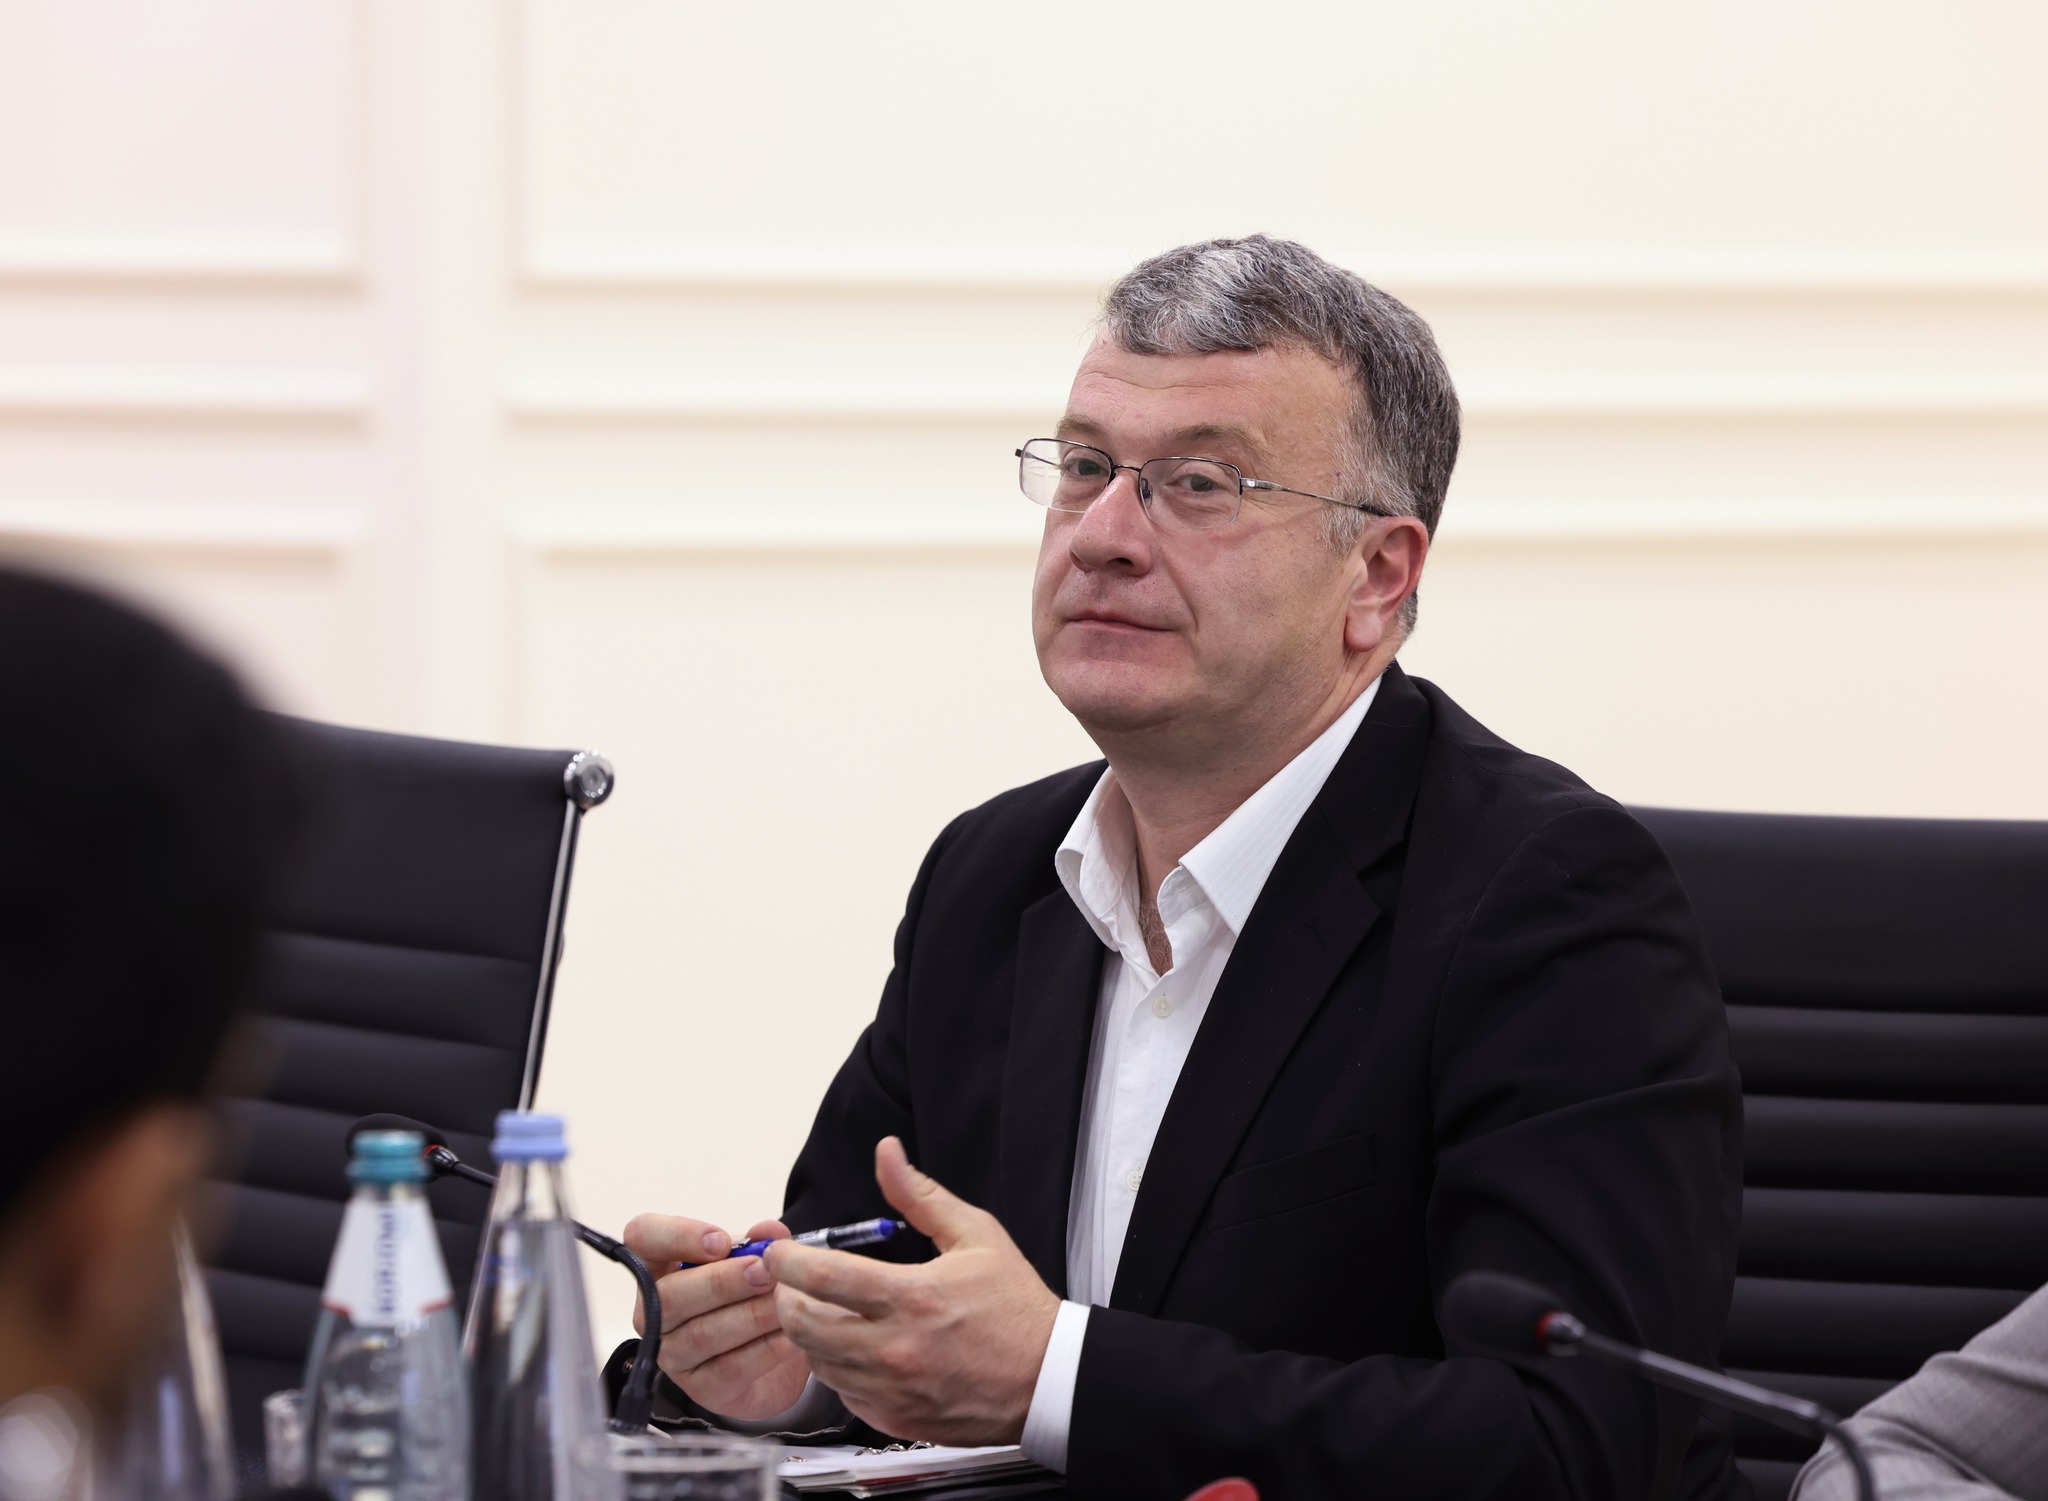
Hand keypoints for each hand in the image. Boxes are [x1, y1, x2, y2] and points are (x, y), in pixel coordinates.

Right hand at [622, 1213, 812, 1418]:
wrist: (772, 1352)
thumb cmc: (749, 1295)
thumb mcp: (755, 1259)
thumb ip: (762, 1242)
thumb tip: (770, 1233)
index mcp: (660, 1265)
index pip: (642, 1237)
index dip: (676, 1236)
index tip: (721, 1242)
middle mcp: (656, 1312)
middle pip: (669, 1295)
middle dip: (721, 1282)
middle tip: (764, 1272)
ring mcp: (673, 1354)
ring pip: (701, 1334)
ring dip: (749, 1315)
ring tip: (783, 1301)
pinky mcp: (701, 1387)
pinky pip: (729, 1368)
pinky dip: (764, 1349)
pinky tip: (789, 1336)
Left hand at [767, 1137, 1059, 1444]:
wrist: (1048, 1380)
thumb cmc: (1016, 1307)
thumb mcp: (976, 1235)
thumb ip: (921, 1195)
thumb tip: (887, 1153)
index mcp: (912, 1297)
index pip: (822, 1277)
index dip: (786, 1261)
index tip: (778, 1253)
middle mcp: (895, 1349)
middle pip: (803, 1325)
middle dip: (786, 1298)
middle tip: (792, 1283)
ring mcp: (893, 1390)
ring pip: (816, 1362)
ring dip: (808, 1334)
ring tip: (823, 1311)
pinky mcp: (895, 1420)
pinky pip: (842, 1393)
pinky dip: (837, 1368)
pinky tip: (854, 1348)